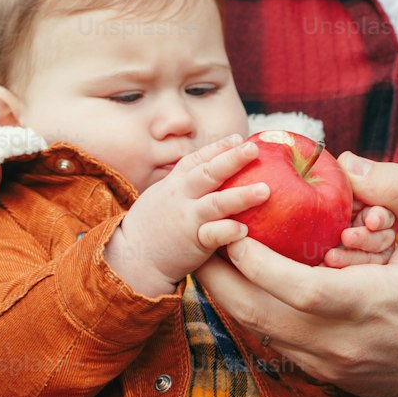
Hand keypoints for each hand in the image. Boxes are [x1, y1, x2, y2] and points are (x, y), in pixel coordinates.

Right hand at [105, 135, 269, 295]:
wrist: (132, 258)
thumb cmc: (153, 226)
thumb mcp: (164, 197)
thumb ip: (186, 184)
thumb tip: (212, 171)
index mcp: (175, 183)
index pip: (197, 159)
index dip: (218, 147)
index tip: (238, 138)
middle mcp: (181, 197)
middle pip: (208, 173)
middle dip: (232, 159)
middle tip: (253, 149)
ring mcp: (187, 219)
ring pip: (216, 203)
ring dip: (241, 196)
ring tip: (265, 190)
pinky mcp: (193, 242)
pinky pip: (213, 235)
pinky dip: (229, 231)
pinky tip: (246, 229)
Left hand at [197, 152, 397, 396]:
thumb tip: (348, 164)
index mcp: (373, 305)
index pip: (299, 289)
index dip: (256, 260)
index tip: (233, 227)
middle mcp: (343, 343)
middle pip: (258, 316)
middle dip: (220, 275)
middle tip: (202, 234)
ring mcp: (329, 364)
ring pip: (257, 332)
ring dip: (228, 293)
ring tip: (212, 252)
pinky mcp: (324, 374)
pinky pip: (272, 340)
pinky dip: (251, 309)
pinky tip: (243, 279)